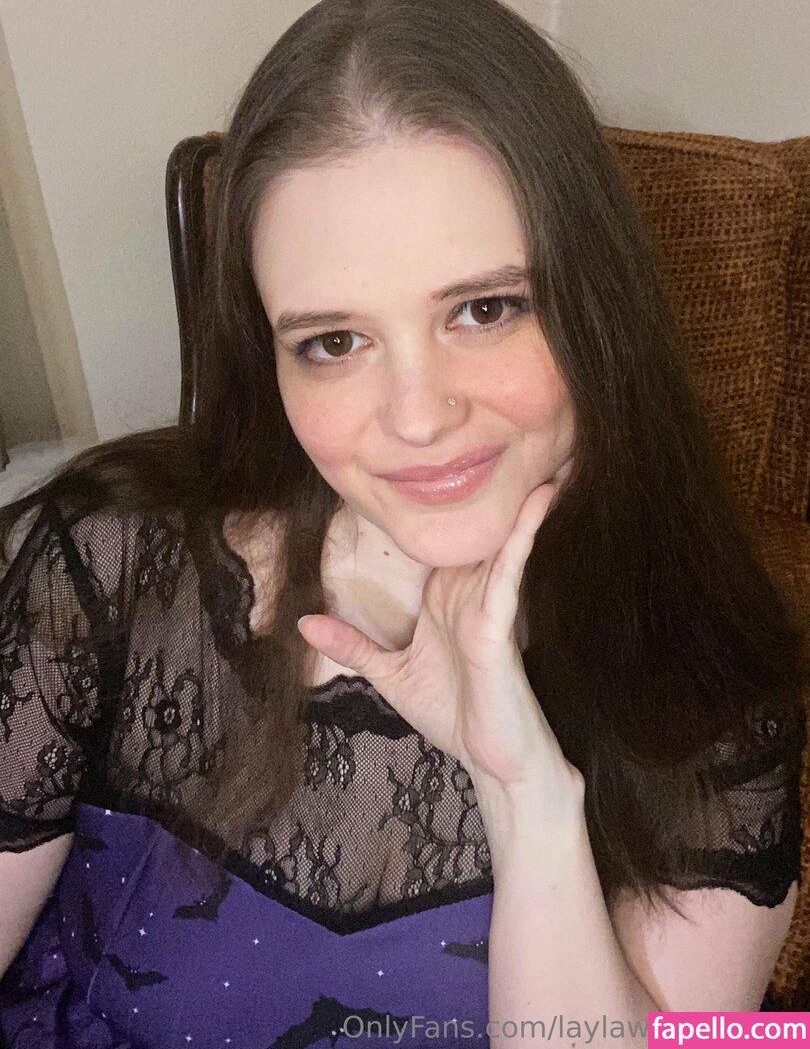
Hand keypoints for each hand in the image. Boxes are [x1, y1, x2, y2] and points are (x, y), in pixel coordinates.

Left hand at [297, 461, 579, 794]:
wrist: (494, 764)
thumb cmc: (453, 716)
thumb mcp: (391, 675)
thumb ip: (353, 647)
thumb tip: (304, 624)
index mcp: (447, 598)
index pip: (443, 538)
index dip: (441, 498)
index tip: (439, 455)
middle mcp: (470, 593)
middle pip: (477, 528)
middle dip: (490, 484)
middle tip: (501, 428)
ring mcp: (488, 606)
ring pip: (502, 540)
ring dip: (518, 497)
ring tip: (538, 450)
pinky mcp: (501, 626)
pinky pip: (511, 572)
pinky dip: (523, 536)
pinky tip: (537, 503)